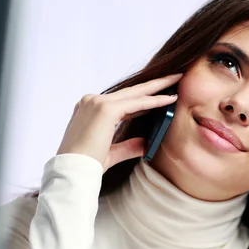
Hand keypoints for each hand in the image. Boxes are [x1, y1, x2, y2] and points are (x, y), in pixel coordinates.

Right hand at [57, 73, 181, 173]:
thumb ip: (128, 146)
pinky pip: (136, 103)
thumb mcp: (111, 153)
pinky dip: (154, 101)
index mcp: (89, 109)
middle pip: (130, 91)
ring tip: (176, 81)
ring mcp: (97, 102)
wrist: (73, 171)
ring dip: (157, 88)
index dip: (142, 98)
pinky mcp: (105, 109)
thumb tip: (146, 143)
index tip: (159, 94)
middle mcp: (91, 101)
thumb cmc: (86, 165)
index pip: (121, 101)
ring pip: (135, 93)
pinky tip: (169, 99)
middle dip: (153, 85)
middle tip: (173, 77)